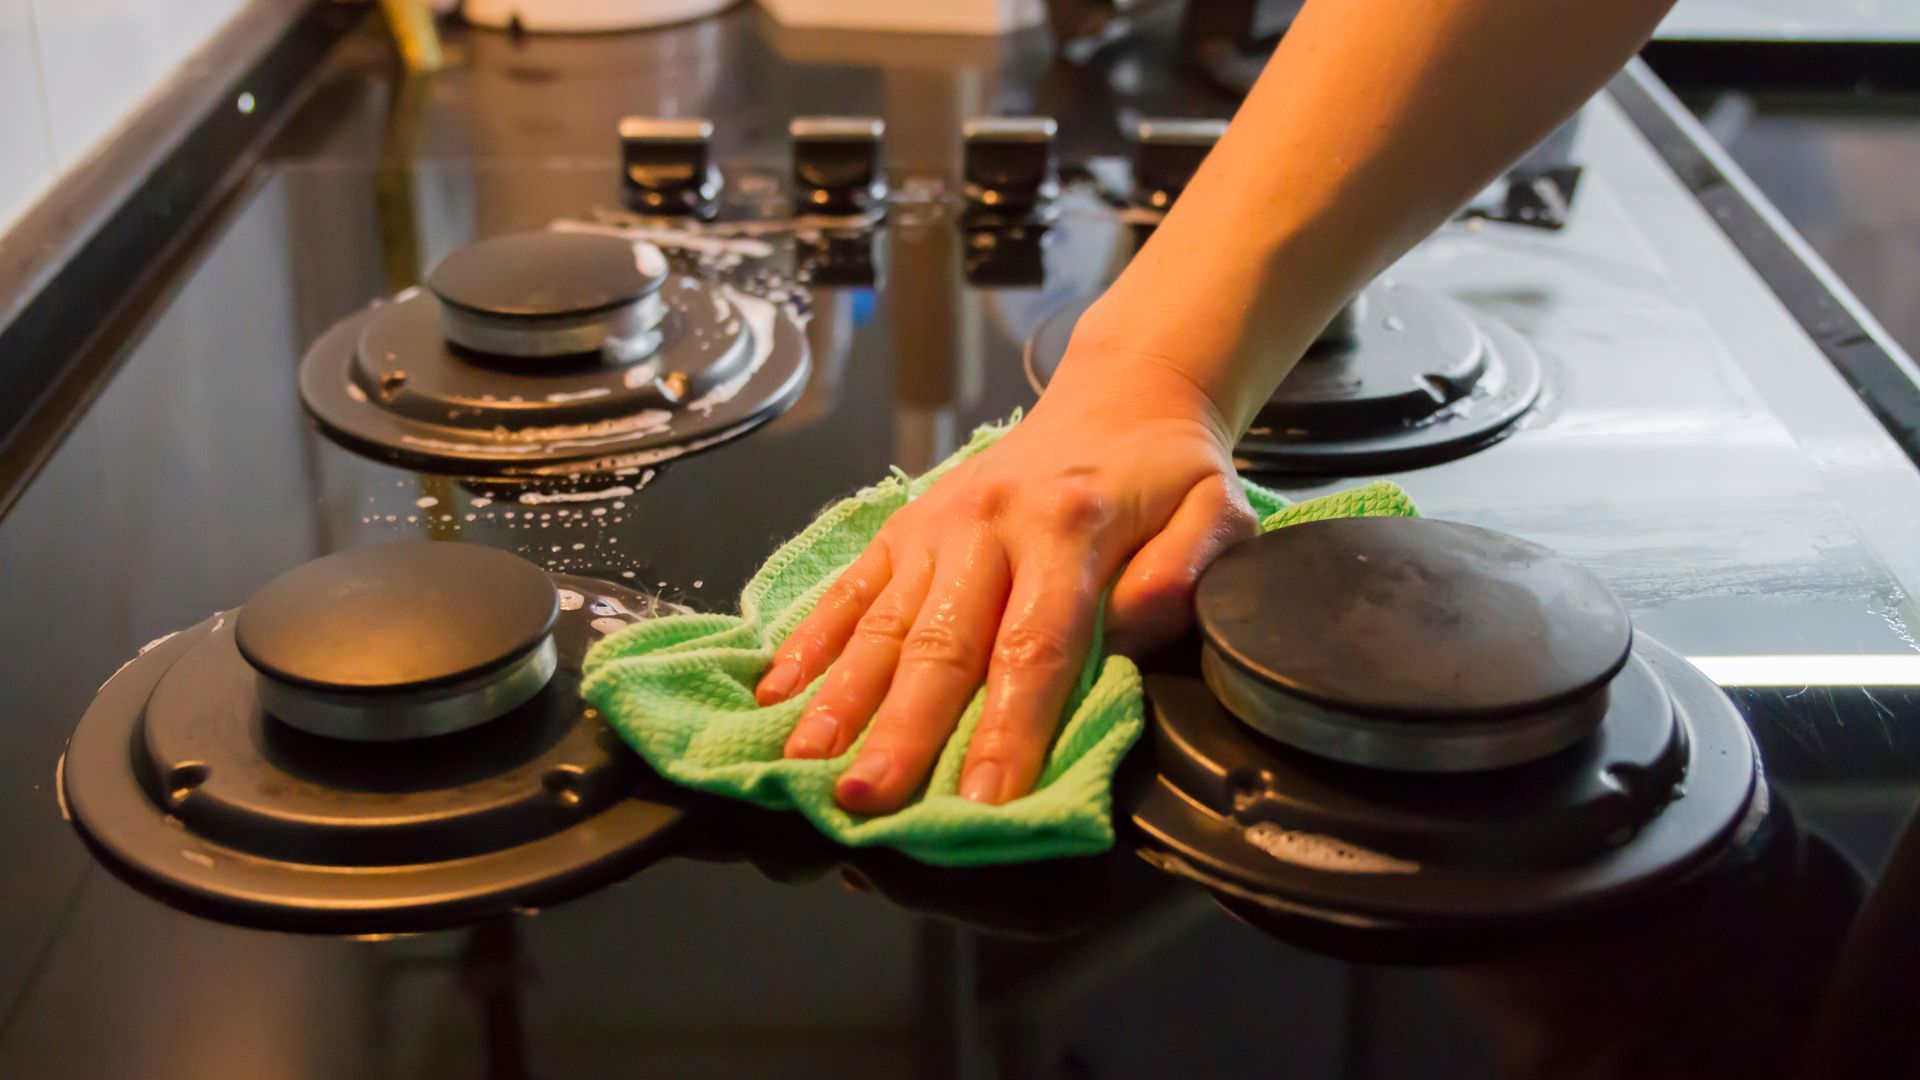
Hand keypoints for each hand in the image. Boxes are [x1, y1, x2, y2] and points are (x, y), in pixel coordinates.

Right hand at [753, 358, 1255, 813]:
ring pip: (883, 623)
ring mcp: (934, 525)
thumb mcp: (1217, 509)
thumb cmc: (1166, 474)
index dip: (1010, 727)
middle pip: (941, 644)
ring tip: (804, 762)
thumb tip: (1126, 634)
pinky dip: (810, 643)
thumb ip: (1184, 573)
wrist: (1117, 397)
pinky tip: (776, 695)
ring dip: (840, 698)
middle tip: (866, 798)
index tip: (987, 799)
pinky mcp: (902, 527)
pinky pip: (850, 590)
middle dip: (901, 730)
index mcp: (1068, 526)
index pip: (1036, 645)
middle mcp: (988, 525)